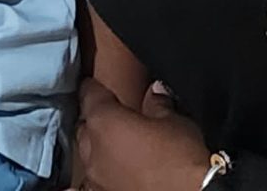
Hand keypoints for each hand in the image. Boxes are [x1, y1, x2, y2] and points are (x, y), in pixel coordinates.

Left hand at [72, 77, 213, 190]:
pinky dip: (105, 174)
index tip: (96, 85)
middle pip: (85, 128)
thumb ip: (158, 104)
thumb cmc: (181, 162)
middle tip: (115, 118)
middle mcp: (93, 152)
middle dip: (97, 121)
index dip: (94, 88)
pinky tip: (118, 173)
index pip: (89, 95)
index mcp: (104, 122)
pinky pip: (97, 181)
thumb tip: (155, 94)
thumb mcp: (175, 121)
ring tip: (118, 148)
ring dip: (99, 149)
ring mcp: (96, 179)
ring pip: (89, 157)